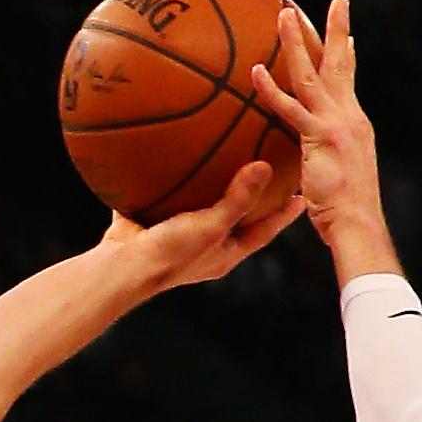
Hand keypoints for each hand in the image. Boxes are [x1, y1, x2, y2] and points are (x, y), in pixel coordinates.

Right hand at [101, 160, 304, 294]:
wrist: (120, 267)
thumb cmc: (170, 254)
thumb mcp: (210, 226)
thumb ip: (237, 199)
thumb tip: (265, 167)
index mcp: (224, 253)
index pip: (264, 232)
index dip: (283, 215)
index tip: (302, 197)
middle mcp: (203, 246)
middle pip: (235, 219)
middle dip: (251, 199)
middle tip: (270, 173)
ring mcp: (176, 235)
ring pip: (200, 206)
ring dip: (210, 186)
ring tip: (224, 157)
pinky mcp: (150, 222)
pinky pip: (163, 196)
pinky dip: (168, 178)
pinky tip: (169, 154)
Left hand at [249, 0, 389, 259]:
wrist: (357, 225)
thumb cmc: (343, 213)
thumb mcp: (332, 178)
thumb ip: (320, 163)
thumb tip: (306, 167)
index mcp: (353, 124)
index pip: (350, 82)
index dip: (348, 56)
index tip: (348, 35)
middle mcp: (350, 117)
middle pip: (342, 64)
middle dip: (339, 31)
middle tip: (337, 2)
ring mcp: (337, 124)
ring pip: (313, 74)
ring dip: (298, 42)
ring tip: (284, 14)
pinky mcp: (320, 138)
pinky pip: (290, 108)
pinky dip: (271, 90)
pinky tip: (255, 72)